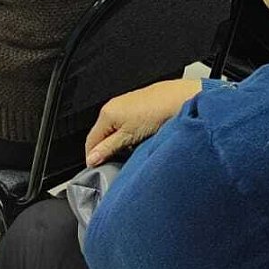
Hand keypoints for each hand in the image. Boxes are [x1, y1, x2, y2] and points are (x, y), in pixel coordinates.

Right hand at [85, 79, 201, 166]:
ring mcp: (125, 105)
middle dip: (108, 151)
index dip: (93, 157)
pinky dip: (130, 135)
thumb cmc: (156, 113)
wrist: (178, 99)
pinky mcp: (137, 106)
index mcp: (107, 114)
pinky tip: (141, 140)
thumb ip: (108, 148)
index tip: (99, 169)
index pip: (90, 141)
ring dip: (120, 144)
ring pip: (114, 131)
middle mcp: (113, 106)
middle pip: (102, 136)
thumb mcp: (128, 137)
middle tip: (118, 163)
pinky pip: (126, 124)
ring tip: (133, 151)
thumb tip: (92, 159)